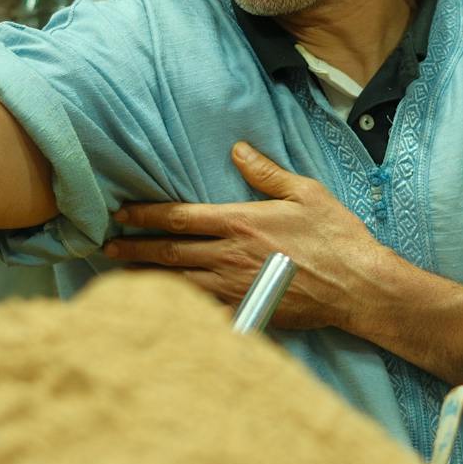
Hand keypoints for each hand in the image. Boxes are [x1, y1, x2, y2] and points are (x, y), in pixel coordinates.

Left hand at [104, 142, 396, 330]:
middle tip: (104, 248)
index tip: (119, 214)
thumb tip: (237, 148)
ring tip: (117, 278)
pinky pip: (201, 315)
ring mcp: (235, 288)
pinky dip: (174, 313)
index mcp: (240, 222)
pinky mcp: (247, 312)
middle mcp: (229, 256)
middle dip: (132, 249)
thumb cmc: (337, 236)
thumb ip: (266, 171)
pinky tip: (156, 312)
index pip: (179, 217)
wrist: (359, 286)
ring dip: (144, 279)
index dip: (144, 215)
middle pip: (168, 252)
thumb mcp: (305, 192)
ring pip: (176, 284)